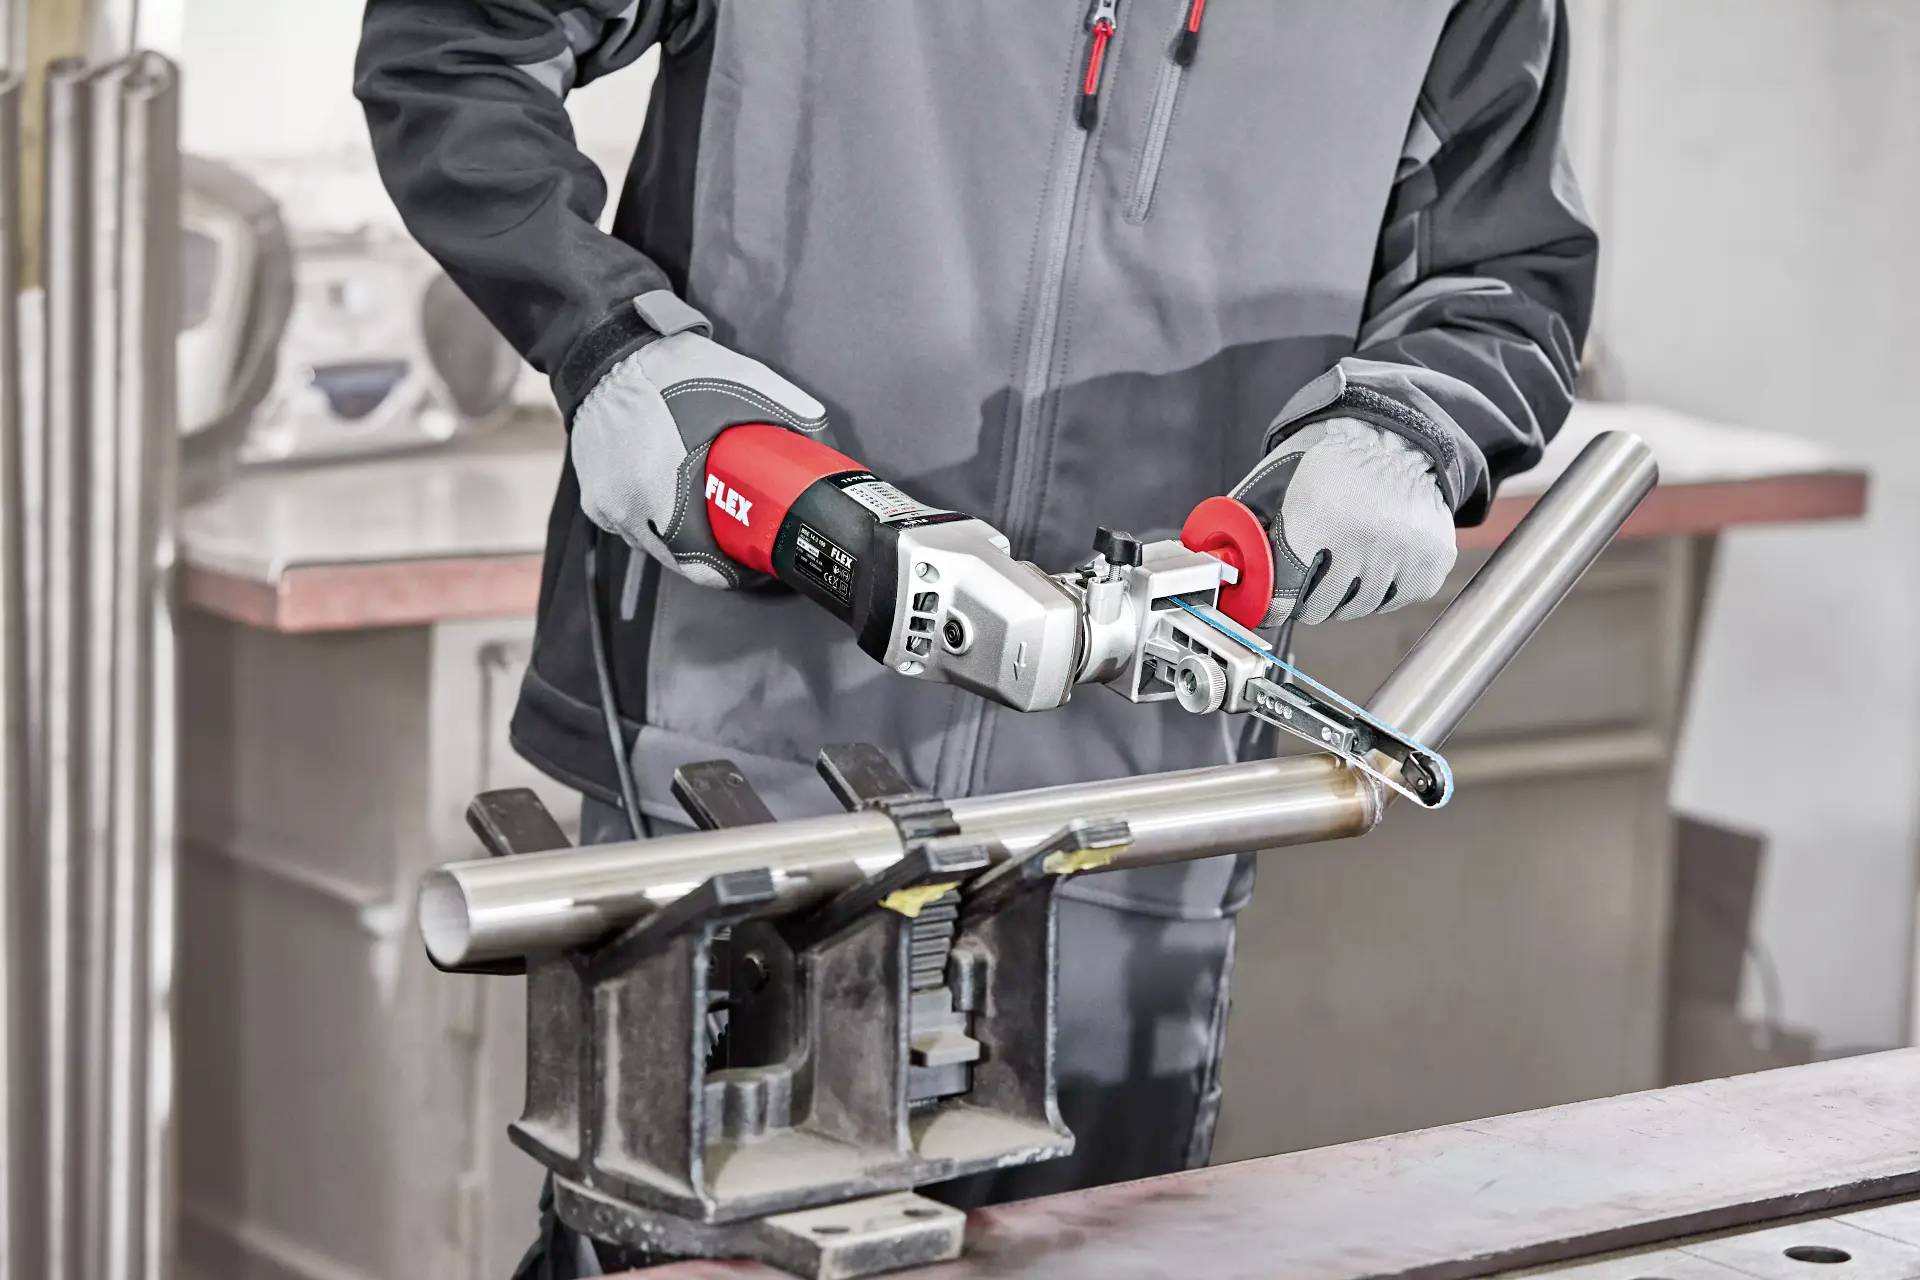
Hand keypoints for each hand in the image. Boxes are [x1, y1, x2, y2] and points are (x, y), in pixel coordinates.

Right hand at [570, 329, 828, 587]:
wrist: (608, 350)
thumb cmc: (672, 368)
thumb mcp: (744, 383)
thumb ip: (790, 414)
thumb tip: (824, 450)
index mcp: (660, 486)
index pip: (700, 564)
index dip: (731, 569)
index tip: (750, 561)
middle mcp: (626, 504)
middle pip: (678, 558)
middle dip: (711, 552)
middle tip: (736, 534)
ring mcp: (605, 504)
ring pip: (653, 545)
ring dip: (680, 538)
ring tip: (704, 513)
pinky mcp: (593, 497)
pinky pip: (630, 525)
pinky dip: (653, 519)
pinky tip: (671, 497)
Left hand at [1230, 418, 1455, 624]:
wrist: (1396, 438)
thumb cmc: (1333, 463)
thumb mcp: (1282, 481)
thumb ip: (1252, 524)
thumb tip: (1224, 562)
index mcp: (1320, 517)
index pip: (1288, 593)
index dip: (1277, 604)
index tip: (1275, 606)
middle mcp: (1365, 537)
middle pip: (1322, 606)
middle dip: (1310, 597)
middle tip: (1310, 578)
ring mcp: (1403, 552)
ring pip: (1359, 608)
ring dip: (1345, 596)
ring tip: (1343, 565)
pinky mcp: (1431, 561)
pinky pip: (1395, 600)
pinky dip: (1382, 590)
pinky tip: (1374, 562)